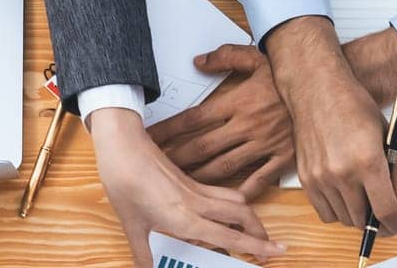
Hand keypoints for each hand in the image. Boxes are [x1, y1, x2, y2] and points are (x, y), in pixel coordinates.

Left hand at [91, 107, 284, 266]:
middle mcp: (197, 203)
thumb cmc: (124, 180)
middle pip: (243, 215)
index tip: (274, 253)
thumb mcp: (131, 224)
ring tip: (249, 230)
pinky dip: (230, 203)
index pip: (230, 236)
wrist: (121, 143)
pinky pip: (220, 192)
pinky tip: (221, 211)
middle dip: (260, 232)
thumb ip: (142, 253)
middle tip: (267, 246)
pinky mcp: (190, 178)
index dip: (255, 247)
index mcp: (185, 218)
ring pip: (235, 200)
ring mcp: (195, 188)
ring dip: (247, 216)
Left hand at [153, 44, 294, 198]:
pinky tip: (228, 201)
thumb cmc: (288, 71)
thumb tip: (198, 61)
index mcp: (236, 102)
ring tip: (181, 184)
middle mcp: (246, 125)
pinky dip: (244, 191)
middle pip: (203, 146)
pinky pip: (261, 179)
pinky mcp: (284, 156)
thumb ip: (224, 57)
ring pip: (225, 166)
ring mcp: (265, 143)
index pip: (193, 119)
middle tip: (157, 167)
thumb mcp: (254, 56)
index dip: (169, 130)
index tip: (152, 138)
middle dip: (177, 158)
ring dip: (201, 176)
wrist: (324, 84)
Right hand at [268, 18, 396, 233]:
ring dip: (359, 216)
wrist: (316, 89)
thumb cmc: (352, 106)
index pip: (387, 213)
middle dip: (381, 221)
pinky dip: (338, 211)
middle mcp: (341, 173)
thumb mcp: (387, 140)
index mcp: (367, 162)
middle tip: (387, 210)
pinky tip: (345, 195)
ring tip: (365, 198)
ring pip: (345, 219)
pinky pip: (325, 212)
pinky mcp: (305, 178)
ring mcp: (320, 177)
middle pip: (365, 221)